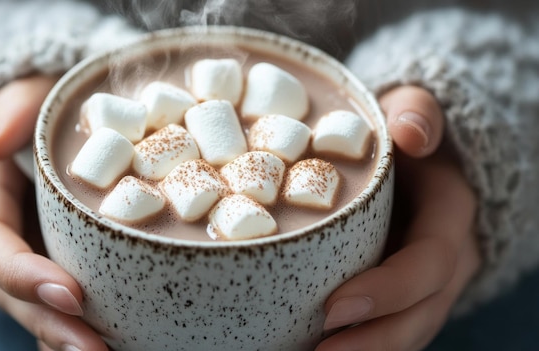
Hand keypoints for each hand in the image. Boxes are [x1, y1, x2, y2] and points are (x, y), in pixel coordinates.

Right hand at [0, 75, 108, 350]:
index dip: (23, 274)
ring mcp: (42, 254)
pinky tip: (128, 342)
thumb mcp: (26, 94)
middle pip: (18, 293)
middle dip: (53, 324)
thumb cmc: (45, 105)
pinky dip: (94, 326)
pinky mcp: (74, 261)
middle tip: (95, 348)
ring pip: (44, 308)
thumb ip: (9, 112)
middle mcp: (14, 238)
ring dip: (72, 338)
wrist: (65, 122)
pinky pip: (77, 302)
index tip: (69, 293)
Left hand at [317, 86, 480, 350]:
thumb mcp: (416, 109)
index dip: (387, 292)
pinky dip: (354, 344)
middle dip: (370, 342)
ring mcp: (421, 282)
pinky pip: (384, 326)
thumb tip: (411, 134)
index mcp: (448, 219)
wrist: (415, 155)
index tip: (333, 309)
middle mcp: (442, 261)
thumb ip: (418, 113)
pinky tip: (306, 347)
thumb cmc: (406, 132)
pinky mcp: (397, 290)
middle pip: (418, 316)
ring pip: (403, 331)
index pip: (427, 265)